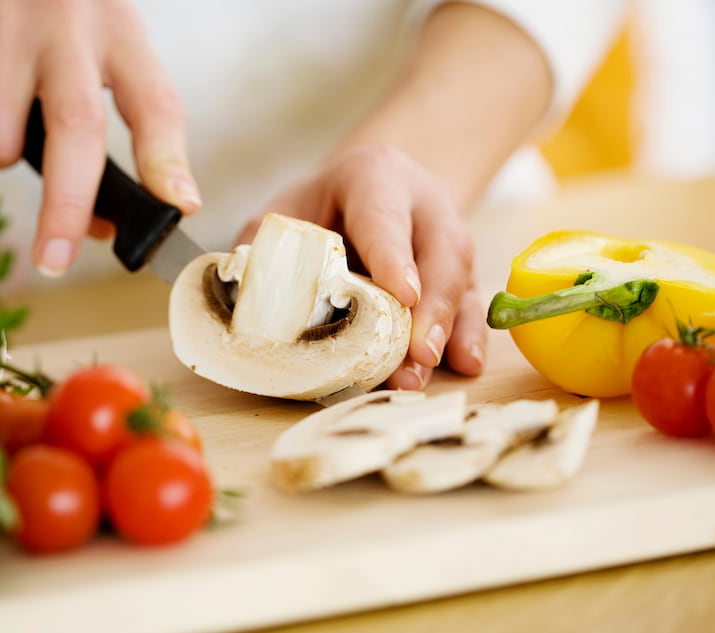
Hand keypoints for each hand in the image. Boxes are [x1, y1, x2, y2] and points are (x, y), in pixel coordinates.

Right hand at [0, 0, 199, 275]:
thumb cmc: (36, 30)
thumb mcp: (88, 57)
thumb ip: (101, 133)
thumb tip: (100, 228)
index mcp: (118, 32)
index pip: (156, 103)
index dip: (168, 161)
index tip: (180, 207)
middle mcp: (68, 23)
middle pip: (77, 130)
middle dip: (66, 208)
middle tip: (55, 260)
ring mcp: (3, 23)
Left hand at [236, 145, 486, 389]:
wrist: (368, 189)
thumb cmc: (320, 207)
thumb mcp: (285, 212)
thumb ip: (265, 250)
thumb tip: (241, 303)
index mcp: (375, 177)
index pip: (385, 217)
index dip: (393, 257)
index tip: (402, 296)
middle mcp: (422, 203)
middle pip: (440, 250)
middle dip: (432, 306)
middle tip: (418, 354)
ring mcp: (448, 234)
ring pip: (461, 277)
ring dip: (447, 329)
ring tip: (426, 373)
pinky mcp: (462, 269)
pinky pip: (473, 299)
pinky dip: (470, 334)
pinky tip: (466, 364)